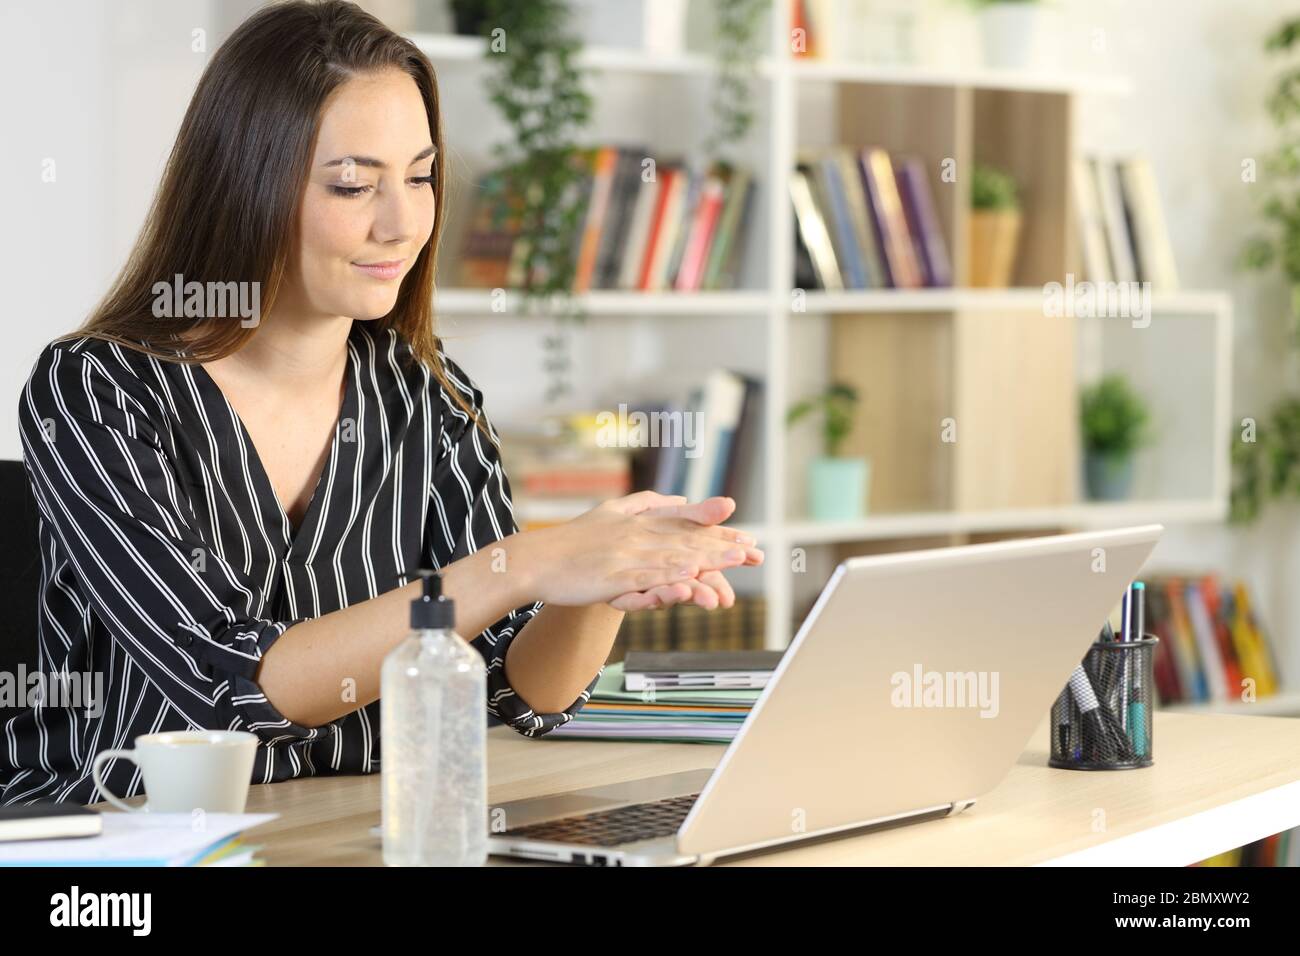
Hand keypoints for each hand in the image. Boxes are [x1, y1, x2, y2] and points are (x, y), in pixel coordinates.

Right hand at [512, 491, 762, 608]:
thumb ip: (648, 504)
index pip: (686, 526)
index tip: (747, 539)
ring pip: (672, 557)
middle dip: (723, 547)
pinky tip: (690, 577)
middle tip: (754, 552)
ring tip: (734, 561)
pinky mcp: (612, 576)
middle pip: (686, 541)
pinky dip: (669, 576)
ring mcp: (625, 555)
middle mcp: (636, 534)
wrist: (536, 559)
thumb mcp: (613, 513)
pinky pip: (645, 577)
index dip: (718, 533)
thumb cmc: (574, 541)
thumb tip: (680, 500)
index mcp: (639, 520)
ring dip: (705, 559)